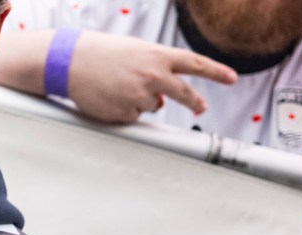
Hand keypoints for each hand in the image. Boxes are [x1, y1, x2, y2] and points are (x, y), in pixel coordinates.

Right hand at [65, 31, 236, 122]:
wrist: (70, 61)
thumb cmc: (100, 53)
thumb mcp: (135, 51)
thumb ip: (156, 66)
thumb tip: (165, 93)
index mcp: (158, 56)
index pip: (196, 64)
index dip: (217, 72)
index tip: (232, 78)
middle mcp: (154, 75)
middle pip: (185, 95)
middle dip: (196, 102)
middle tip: (201, 107)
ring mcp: (141, 95)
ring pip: (154, 106)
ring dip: (141, 100)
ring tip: (118, 86)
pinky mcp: (126, 112)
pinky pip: (134, 116)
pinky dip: (125, 109)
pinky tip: (110, 96)